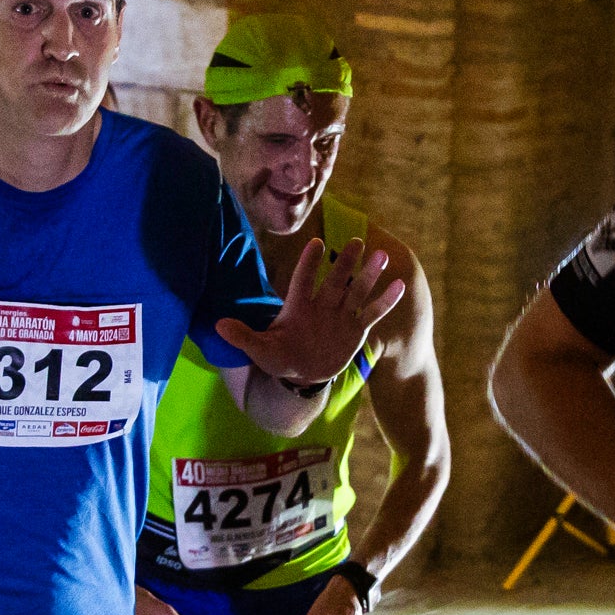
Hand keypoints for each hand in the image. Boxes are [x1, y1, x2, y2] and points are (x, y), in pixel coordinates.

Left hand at [215, 234, 404, 387]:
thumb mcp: (260, 350)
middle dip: (346, 262)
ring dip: (368, 275)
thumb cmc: (280, 357)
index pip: (303, 280)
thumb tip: (217, 326)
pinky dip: (384, 301)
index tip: (316, 244)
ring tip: (382, 256)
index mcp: (298, 306)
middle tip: (357, 240)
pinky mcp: (356, 329)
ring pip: (356, 291)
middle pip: (335, 280)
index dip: (309, 263)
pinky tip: (398, 285)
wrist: (303, 373)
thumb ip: (242, 337)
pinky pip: (371, 312)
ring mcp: (340, 315)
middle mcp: (322, 305)